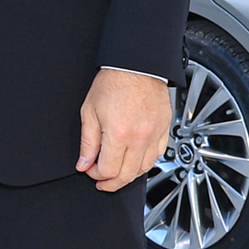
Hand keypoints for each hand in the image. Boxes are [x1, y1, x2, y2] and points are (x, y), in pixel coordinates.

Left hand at [76, 67, 172, 192]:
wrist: (137, 65)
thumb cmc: (113, 82)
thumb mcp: (90, 112)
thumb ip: (87, 142)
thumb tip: (84, 163)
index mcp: (118, 134)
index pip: (108, 170)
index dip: (95, 174)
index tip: (90, 170)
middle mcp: (139, 138)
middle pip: (126, 175)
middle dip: (111, 182)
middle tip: (102, 182)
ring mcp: (154, 135)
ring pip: (143, 169)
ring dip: (128, 175)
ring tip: (117, 173)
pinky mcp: (164, 129)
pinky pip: (158, 156)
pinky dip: (145, 163)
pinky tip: (135, 160)